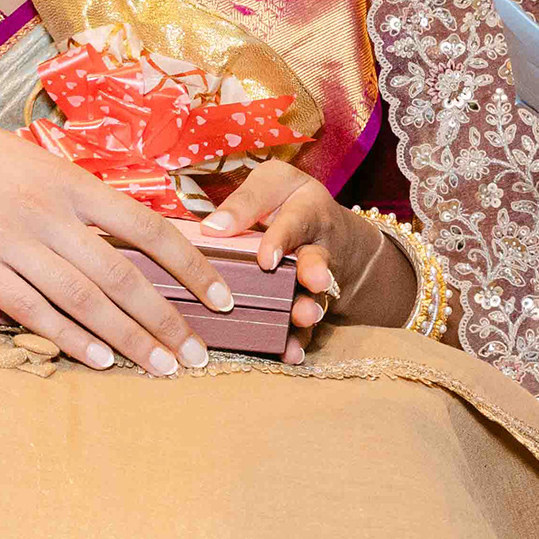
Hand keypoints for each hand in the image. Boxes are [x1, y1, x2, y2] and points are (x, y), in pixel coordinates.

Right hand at [0, 77, 227, 373]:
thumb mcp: (27, 160)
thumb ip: (70, 196)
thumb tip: (118, 231)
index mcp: (69, 180)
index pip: (151, 229)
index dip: (194, 268)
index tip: (224, 298)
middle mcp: (47, 211)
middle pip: (124, 275)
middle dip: (168, 319)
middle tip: (199, 356)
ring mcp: (8, 240)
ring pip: (85, 300)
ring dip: (129, 339)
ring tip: (162, 368)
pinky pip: (30, 310)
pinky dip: (69, 338)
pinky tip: (99, 360)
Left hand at [209, 160, 410, 333]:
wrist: (327, 229)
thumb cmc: (288, 202)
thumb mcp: (273, 185)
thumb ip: (247, 201)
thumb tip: (211, 228)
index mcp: (306, 211)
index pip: (295, 222)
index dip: (281, 239)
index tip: (265, 258)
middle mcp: (316, 246)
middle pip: (318, 259)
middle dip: (317, 271)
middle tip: (315, 281)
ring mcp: (315, 280)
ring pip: (314, 297)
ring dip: (307, 309)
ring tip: (303, 317)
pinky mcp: (308, 303)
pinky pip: (306, 325)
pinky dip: (300, 340)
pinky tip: (290, 353)